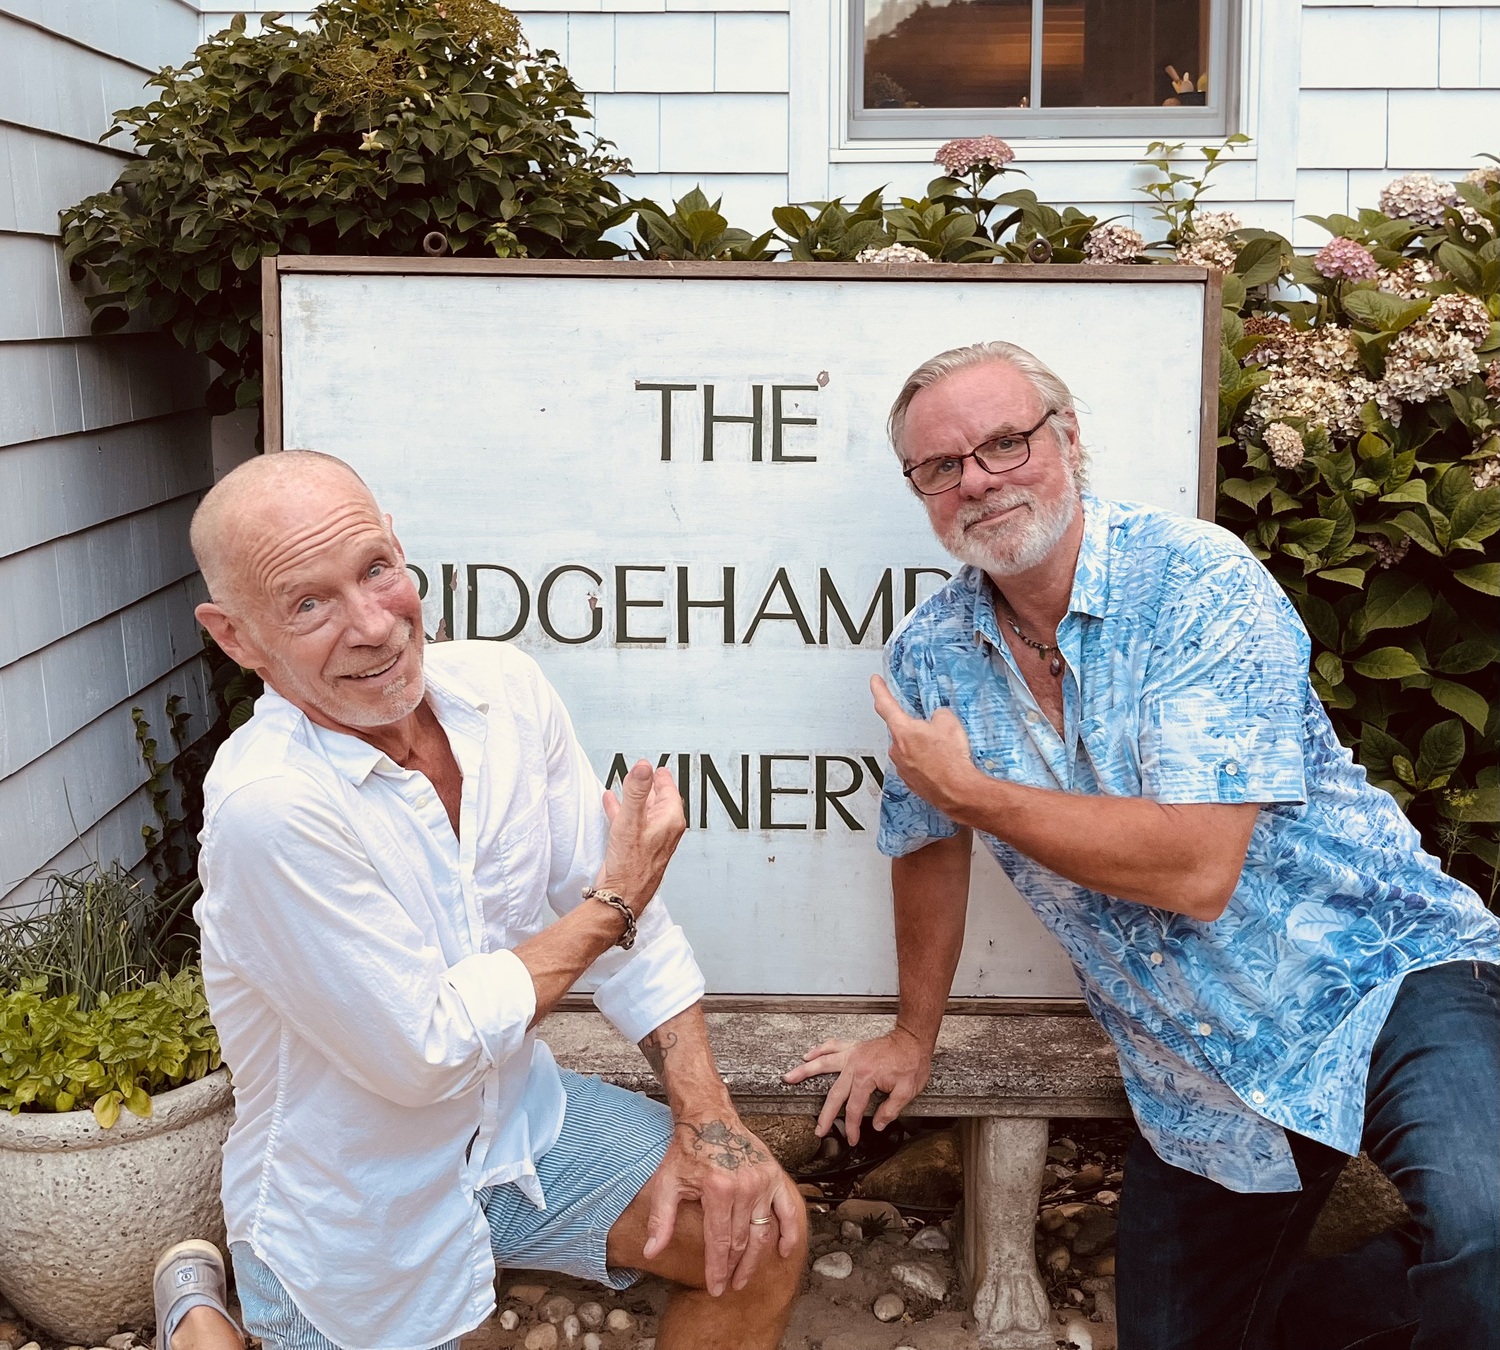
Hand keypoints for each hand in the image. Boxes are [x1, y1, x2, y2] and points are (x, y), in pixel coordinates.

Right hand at [599, 760, 685, 914]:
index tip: (655, 767)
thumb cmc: (631, 865)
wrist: (621, 896)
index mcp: (669, 820)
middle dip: (648, 786)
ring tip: (625, 785)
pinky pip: (630, 823)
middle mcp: (663, 830)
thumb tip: (644, 767)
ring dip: (634, 798)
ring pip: (643, 812)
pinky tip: (611, 803)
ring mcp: (650, 840)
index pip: (669, 791)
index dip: (660, 777)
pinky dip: (622, 811)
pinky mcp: (635, 848)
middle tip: (642, 774)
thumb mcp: (632, 821)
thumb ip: (637, 791)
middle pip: (658, 800)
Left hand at [642, 1110, 802, 1296]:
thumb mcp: (667, 1182)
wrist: (709, 1116)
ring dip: (755, 1259)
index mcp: (718, 1188)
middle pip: (741, 1241)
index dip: (717, 1269)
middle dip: (734, 1268)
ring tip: (746, 1277)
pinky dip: (789, 1233)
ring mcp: (763, 1181)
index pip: (719, 1241)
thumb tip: (652, 1251)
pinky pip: (788, 1210)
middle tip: (729, 1286)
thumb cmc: (687, 1149)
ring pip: (762, 1232)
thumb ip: (661, 1219)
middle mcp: (745, 1186)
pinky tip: (784, 1251)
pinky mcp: (774, 1175)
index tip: (715, 1288)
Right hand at [783, 1027, 930, 1146]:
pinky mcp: (853, 1048)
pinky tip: (808, 1055)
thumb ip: (890, 1110)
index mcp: (867, 1078)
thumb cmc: (911, 1062)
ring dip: (804, 1071)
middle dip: (826, 1115)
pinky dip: (818, 1050)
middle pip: (835, 1094)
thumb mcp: (908, 1091)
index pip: (855, 1109)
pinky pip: (831, 1046)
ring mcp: (852, 1055)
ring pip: (822, 1063)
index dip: (853, 1127)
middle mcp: (854, 1066)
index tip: (852, 1139)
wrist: (912, 1038)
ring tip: (788, 1078)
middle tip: (818, 1130)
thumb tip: (877, 1124)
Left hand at [870, 675, 982, 821]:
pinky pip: (916, 765)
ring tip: (943, 753)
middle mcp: (897, 749)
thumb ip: (938, 714)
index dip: (879, 690)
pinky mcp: (911, 781)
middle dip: (917, 729)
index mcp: (902, 730)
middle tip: (936, 734)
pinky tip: (941, 765)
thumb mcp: (949, 721)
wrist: (957, 790)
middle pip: (902, 730)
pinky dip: (927, 763)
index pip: (885, 704)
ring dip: (923, 748)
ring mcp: (902, 767)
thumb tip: (937, 718)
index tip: (875, 681)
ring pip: (910, 749)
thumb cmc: (951, 760)